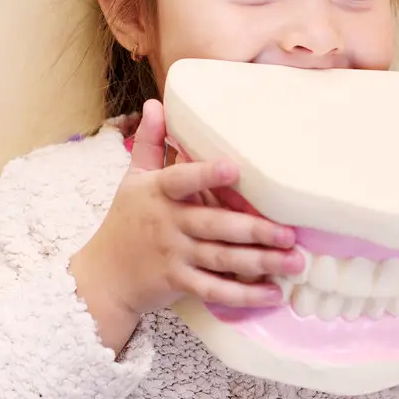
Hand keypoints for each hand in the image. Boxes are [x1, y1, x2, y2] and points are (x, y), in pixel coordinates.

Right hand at [75, 99, 304, 322]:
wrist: (104, 276)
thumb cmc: (125, 220)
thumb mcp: (133, 178)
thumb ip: (151, 142)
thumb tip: (156, 102)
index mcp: (158, 192)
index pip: (182, 180)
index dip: (207, 175)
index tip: (236, 169)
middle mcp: (168, 223)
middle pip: (215, 226)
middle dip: (254, 231)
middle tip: (290, 233)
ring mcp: (174, 255)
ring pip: (222, 259)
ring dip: (261, 262)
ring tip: (295, 261)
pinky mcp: (179, 283)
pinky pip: (214, 290)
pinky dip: (244, 295)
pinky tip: (273, 294)